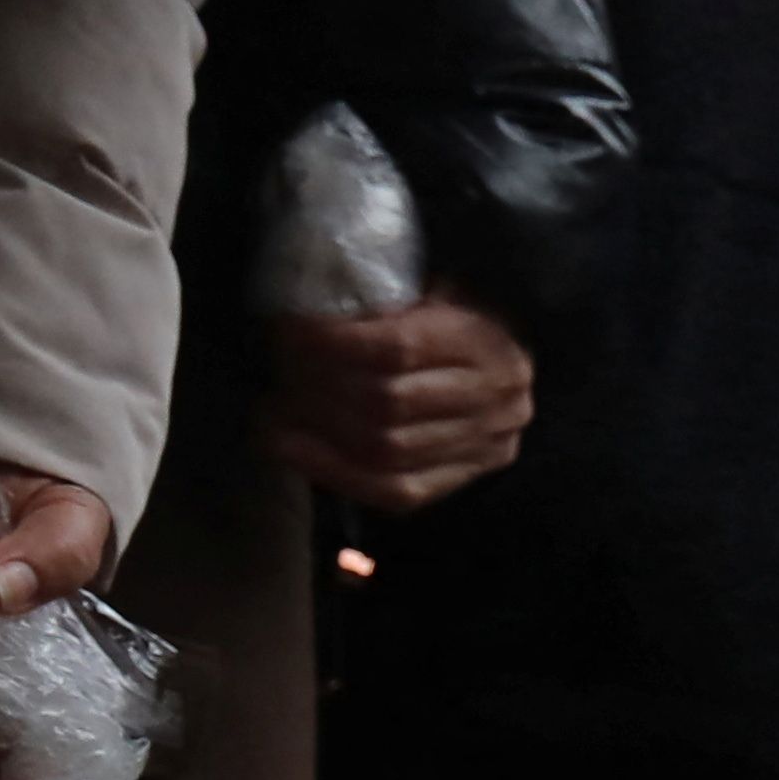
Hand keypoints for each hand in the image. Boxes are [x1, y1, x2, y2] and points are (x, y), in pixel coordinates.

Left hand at [265, 298, 535, 509]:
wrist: (505, 372)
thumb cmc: (460, 317)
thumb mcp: (435, 289)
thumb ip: (391, 296)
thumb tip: (315, 298)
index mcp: (487, 342)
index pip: (400, 348)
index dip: (333, 342)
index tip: (288, 331)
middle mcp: (496, 400)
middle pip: (388, 403)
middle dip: (318, 385)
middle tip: (278, 367)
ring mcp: (483, 447)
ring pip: (385, 450)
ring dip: (316, 429)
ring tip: (273, 406)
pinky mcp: (460, 481)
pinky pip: (393, 491)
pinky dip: (331, 470)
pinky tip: (286, 447)